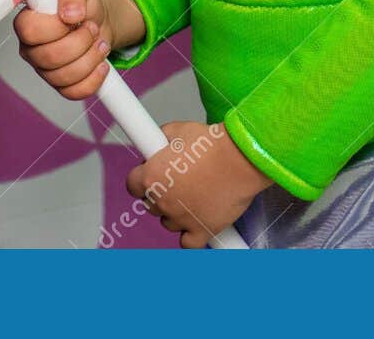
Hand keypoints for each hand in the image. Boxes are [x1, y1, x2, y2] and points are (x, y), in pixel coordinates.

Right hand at [14, 0, 141, 99]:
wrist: (98, 18)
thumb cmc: (81, 2)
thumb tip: (70, 13)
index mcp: (28, 22)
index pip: (30, 32)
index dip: (57, 27)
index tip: (77, 16)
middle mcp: (31, 48)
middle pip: (50, 58)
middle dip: (81, 42)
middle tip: (93, 28)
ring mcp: (44, 69)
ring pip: (63, 77)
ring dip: (91, 59)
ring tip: (100, 42)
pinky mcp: (60, 84)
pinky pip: (73, 93)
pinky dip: (94, 79)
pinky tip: (101, 64)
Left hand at [127, 120, 274, 247]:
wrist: (241, 158)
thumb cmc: (214, 144)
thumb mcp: (180, 130)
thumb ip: (162, 139)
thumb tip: (158, 142)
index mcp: (151, 176)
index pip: (132, 185)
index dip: (143, 178)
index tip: (152, 175)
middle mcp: (162, 201)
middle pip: (150, 204)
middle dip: (161, 193)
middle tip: (179, 181)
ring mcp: (181, 218)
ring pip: (168, 223)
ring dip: (176, 212)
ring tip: (194, 196)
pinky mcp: (202, 230)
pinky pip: (188, 243)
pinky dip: (191, 235)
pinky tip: (197, 222)